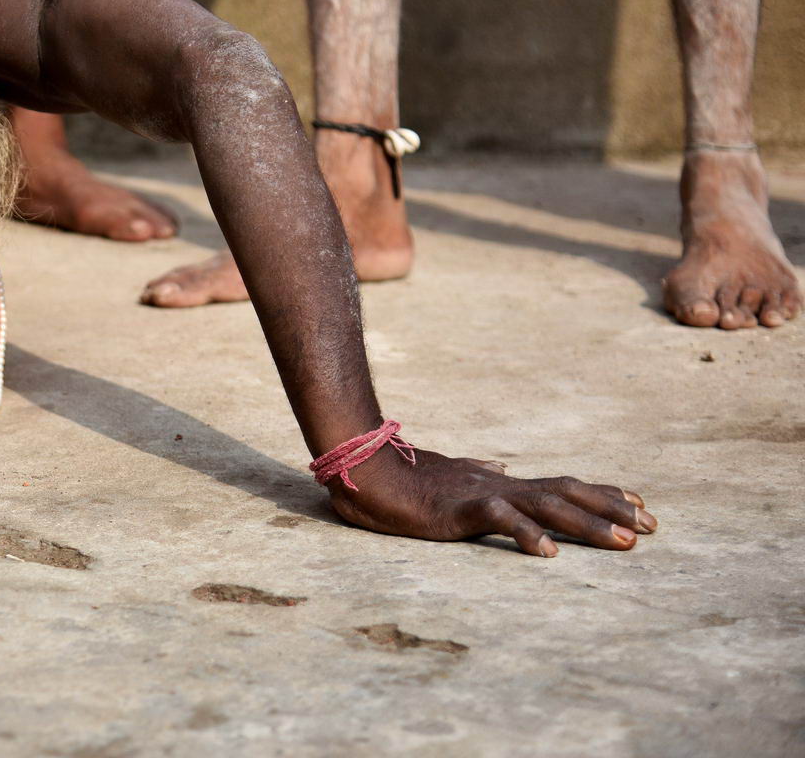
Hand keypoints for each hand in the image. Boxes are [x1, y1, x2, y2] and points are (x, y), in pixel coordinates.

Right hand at [327, 446, 656, 555]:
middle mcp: (501, 483)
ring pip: (548, 506)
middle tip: (654, 526)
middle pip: (568, 492)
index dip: (601, 493)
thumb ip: (479, 473)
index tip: (639, 504)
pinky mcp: (461, 508)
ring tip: (627, 543)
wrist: (366, 468)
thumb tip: (500, 467)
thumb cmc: (403, 476)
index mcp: (500, 481)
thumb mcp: (451, 475)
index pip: (561, 484)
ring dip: (590, 524)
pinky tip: (549, 554)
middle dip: (612, 509)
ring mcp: (484, 494)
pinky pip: (500, 520)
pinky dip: (526, 534)